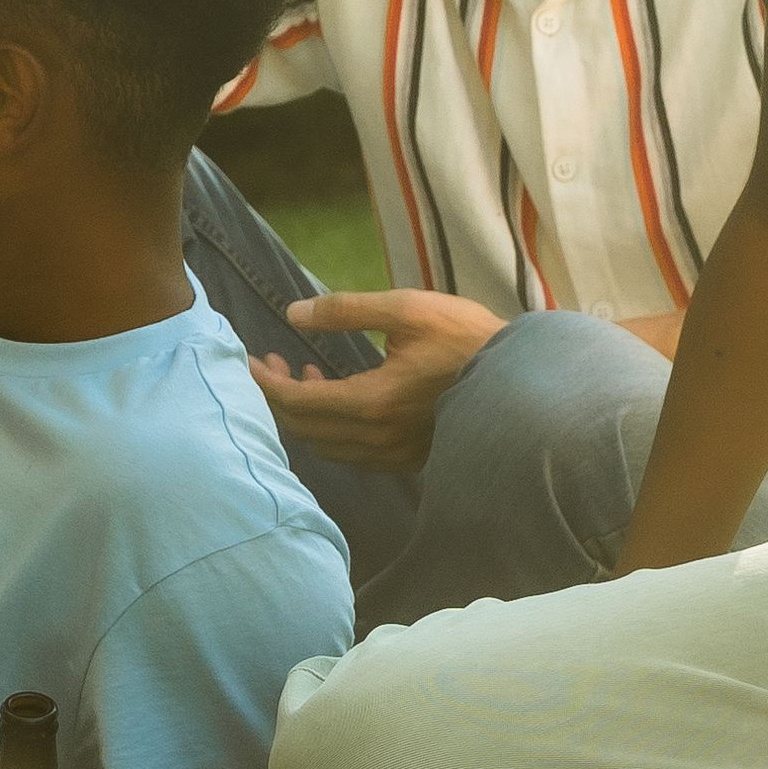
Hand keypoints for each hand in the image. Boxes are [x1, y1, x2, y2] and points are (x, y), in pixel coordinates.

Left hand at [247, 288, 504, 471]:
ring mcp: (392, 455)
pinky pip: (350, 452)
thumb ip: (346, 310)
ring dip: (303, 413)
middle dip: (276, 397)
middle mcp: (377, 439)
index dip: (264, 382)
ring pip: (324, 445)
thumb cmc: (467, 337)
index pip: (296, 403)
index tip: (246, 360)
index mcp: (372, 403)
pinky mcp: (407, 459)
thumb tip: (293, 314)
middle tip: (267, 363)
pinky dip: (330, 427)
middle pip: (303, 429)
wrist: (521, 379)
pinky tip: (337, 395)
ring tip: (302, 372)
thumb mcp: (407, 309)